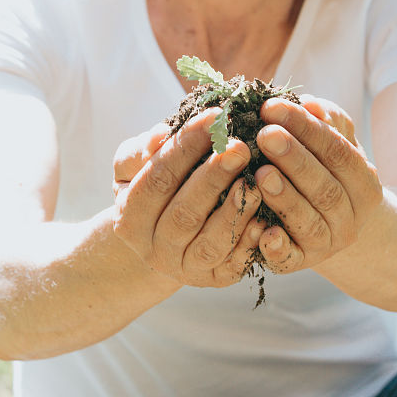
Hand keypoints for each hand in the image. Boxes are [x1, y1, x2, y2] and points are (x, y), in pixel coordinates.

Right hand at [112, 109, 263, 287]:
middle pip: (184, 213)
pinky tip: (266, 217)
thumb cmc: (158, 186)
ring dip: (235, 210)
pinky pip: (235, 264)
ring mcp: (185, 269)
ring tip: (256, 181)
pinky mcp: (216, 280)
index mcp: (129, 218)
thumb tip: (160, 135)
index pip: (157, 178)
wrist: (169, 236)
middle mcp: (154, 249)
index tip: (214, 116)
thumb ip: (143, 151)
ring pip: (210, 242)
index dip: (185, 147)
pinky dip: (251, 241)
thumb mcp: (138, 166)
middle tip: (241, 146)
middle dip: (213, 177)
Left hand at [253, 97, 383, 273]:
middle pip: (325, 187)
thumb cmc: (327, 173)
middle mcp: (351, 217)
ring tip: (260, 173)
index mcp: (364, 183)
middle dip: (294, 158)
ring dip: (285, 197)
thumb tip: (311, 105)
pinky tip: (262, 231)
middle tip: (264, 134)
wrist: (335, 226)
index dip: (306, 128)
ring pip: (309, 222)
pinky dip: (277, 248)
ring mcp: (327, 244)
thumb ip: (327, 123)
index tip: (271, 107)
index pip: (337, 151)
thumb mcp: (335, 145)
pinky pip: (290, 260)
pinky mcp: (301, 263)